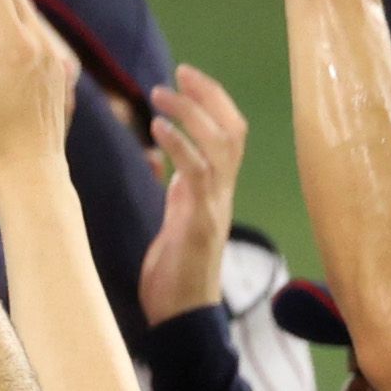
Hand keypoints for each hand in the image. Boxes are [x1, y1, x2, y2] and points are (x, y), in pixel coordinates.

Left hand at [137, 65, 248, 324]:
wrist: (181, 318)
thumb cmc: (174, 274)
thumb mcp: (175, 220)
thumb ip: (177, 190)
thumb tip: (161, 160)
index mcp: (216, 192)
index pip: (229, 133)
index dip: (214, 100)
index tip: (186, 76)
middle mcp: (223, 194)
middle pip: (233, 130)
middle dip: (209, 95)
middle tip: (179, 71)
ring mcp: (215, 207)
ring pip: (220, 146)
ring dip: (191, 113)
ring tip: (159, 93)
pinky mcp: (201, 222)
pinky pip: (199, 174)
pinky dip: (180, 146)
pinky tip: (157, 128)